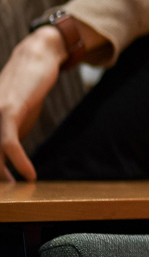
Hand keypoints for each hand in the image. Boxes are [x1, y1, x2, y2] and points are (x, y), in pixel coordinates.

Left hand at [0, 27, 69, 181]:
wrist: (37, 60)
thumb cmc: (26, 90)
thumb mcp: (17, 118)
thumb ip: (8, 137)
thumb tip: (8, 162)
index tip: (3, 187)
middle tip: (5, 195)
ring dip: (1, 175)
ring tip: (13, 190)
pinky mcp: (7, 111)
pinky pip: (8, 143)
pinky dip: (18, 162)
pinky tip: (29, 174)